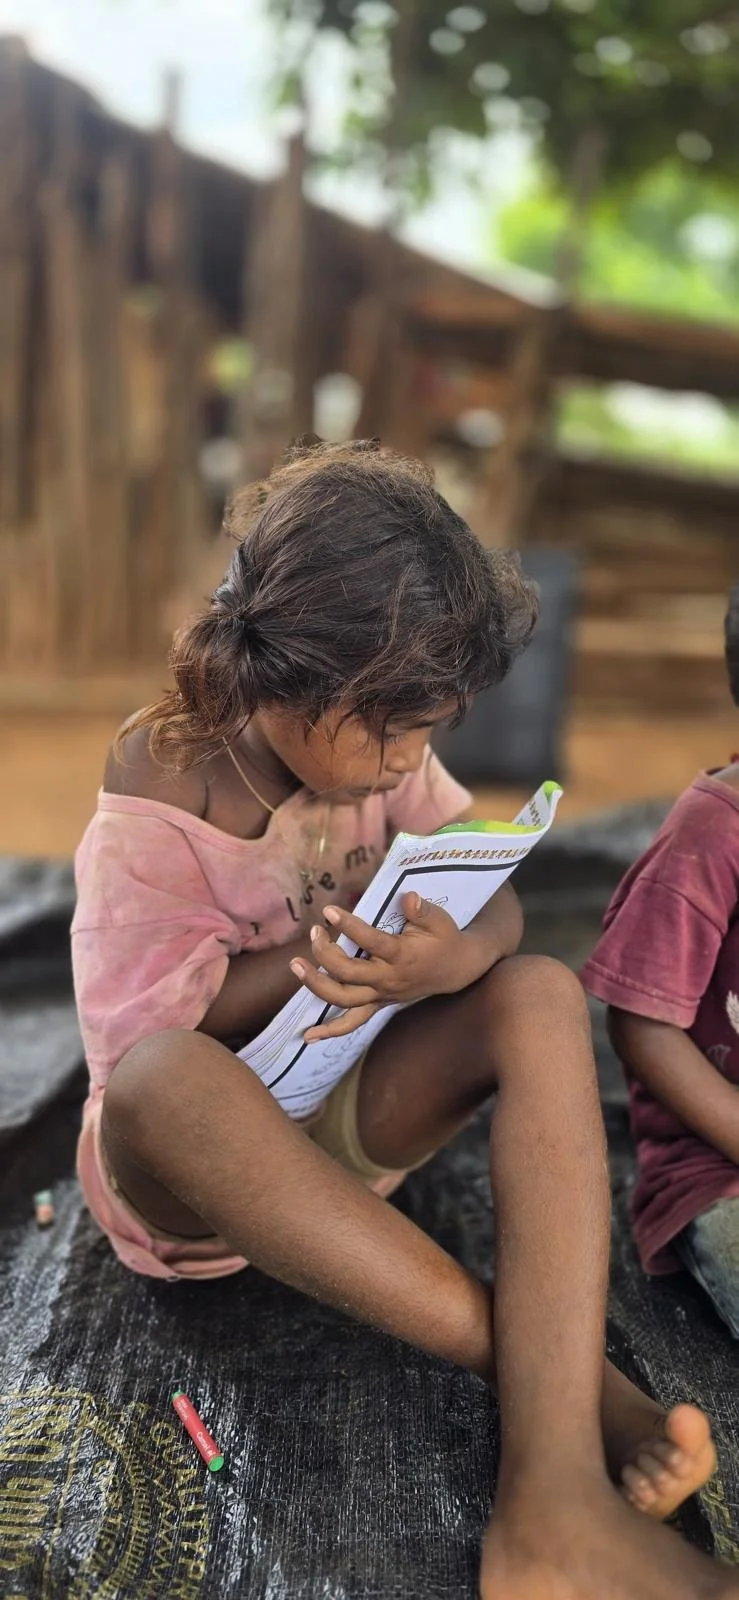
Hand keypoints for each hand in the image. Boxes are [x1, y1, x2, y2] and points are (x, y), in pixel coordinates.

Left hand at [290, 893, 497, 1041]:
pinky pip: (352, 1023)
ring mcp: (381, 995)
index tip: (329, 910)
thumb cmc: (444, 938)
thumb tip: (408, 898)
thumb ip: (421, 910)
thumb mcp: (438, 920)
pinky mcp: (377, 1004)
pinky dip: (330, 1031)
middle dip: (325, 954)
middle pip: (349, 974)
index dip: (349, 927)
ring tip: (296, 965)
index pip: (372, 942)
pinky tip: (307, 1036)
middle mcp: (389, 979)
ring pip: (343, 999)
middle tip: (315, 932)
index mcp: (403, 956)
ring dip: (316, 985)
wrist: (456, 969)